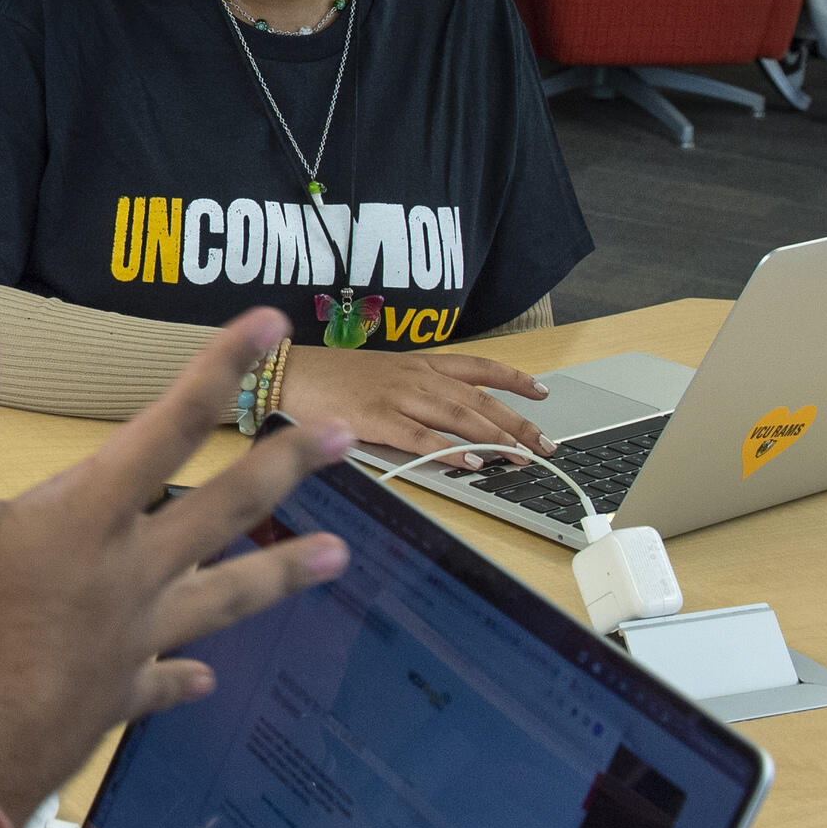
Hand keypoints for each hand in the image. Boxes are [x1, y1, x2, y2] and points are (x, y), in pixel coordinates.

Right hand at [0, 302, 353, 821]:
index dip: (220, 368)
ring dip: (284, 570)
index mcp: (88, 519)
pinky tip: (208, 677)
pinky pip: (167, 681)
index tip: (271, 325)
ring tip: (344, 554)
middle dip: (285, 467)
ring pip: (225, 596)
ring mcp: (134, 640)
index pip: (167, 426)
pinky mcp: (119, 697)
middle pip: (224, 509)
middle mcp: (130, 573)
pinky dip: (191, 676)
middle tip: (344, 436)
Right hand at [279, 345, 552, 463]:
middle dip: (515, 421)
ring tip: (520, 457)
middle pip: (477, 398)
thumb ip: (409, 391)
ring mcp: (395, 396)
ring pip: (457, 415)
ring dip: (494, 437)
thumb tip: (441, 416)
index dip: (512, 379)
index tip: (541, 392)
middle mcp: (413, 376)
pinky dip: (447, 449)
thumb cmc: (324, 379)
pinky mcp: (374, 418)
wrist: (282, 373)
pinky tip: (470, 462)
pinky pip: (419, 435)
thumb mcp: (376, 376)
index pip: (477, 367)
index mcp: (415, 364)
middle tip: (544, 444)